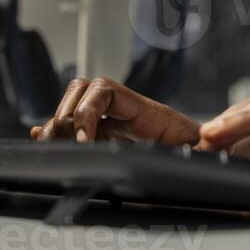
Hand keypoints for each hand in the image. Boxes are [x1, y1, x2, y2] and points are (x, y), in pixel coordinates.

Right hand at [30, 77, 199, 145]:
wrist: (207, 159)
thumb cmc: (206, 156)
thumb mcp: (203, 151)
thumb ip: (203, 147)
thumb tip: (207, 145)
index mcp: (149, 112)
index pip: (107, 90)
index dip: (87, 112)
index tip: (82, 142)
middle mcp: (128, 112)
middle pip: (84, 89)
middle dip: (66, 113)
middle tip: (61, 143)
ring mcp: (115, 122)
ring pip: (76, 103)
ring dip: (58, 120)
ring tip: (49, 142)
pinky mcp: (108, 138)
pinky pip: (78, 126)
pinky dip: (58, 130)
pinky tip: (42, 137)